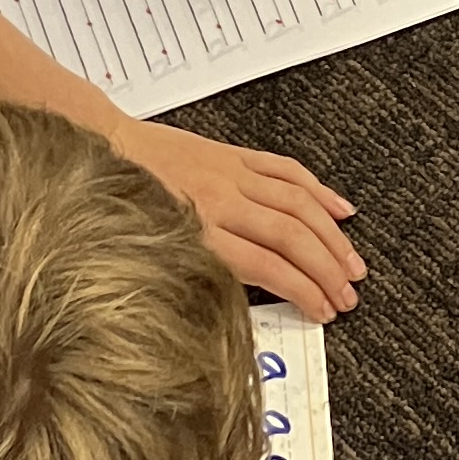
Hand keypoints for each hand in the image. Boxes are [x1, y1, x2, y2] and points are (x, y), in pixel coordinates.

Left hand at [118, 120, 362, 319]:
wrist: (104, 148)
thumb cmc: (121, 207)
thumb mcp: (154, 254)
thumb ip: (201, 273)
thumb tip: (243, 300)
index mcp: (199, 233)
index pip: (269, 267)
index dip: (305, 291)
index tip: (325, 311)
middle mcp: (222, 202)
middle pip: (292, 238)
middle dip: (328, 269)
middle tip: (350, 294)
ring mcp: (232, 176)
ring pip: (298, 205)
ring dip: (332, 237)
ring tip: (354, 265)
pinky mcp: (236, 156)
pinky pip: (287, 171)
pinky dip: (318, 191)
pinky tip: (340, 211)